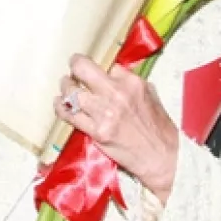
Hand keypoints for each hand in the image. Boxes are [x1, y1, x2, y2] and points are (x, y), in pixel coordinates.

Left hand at [56, 55, 180, 203]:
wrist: (161, 155)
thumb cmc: (158, 127)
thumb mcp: (151, 95)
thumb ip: (131, 83)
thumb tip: (115, 75)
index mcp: (132, 82)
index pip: (109, 65)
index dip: (101, 68)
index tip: (95, 71)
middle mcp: (116, 94)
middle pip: (84, 70)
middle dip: (76, 64)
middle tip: (73, 66)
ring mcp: (104, 113)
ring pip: (72, 92)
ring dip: (66, 87)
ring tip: (65, 85)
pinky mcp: (96, 132)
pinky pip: (71, 116)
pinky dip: (61, 108)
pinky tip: (59, 103)